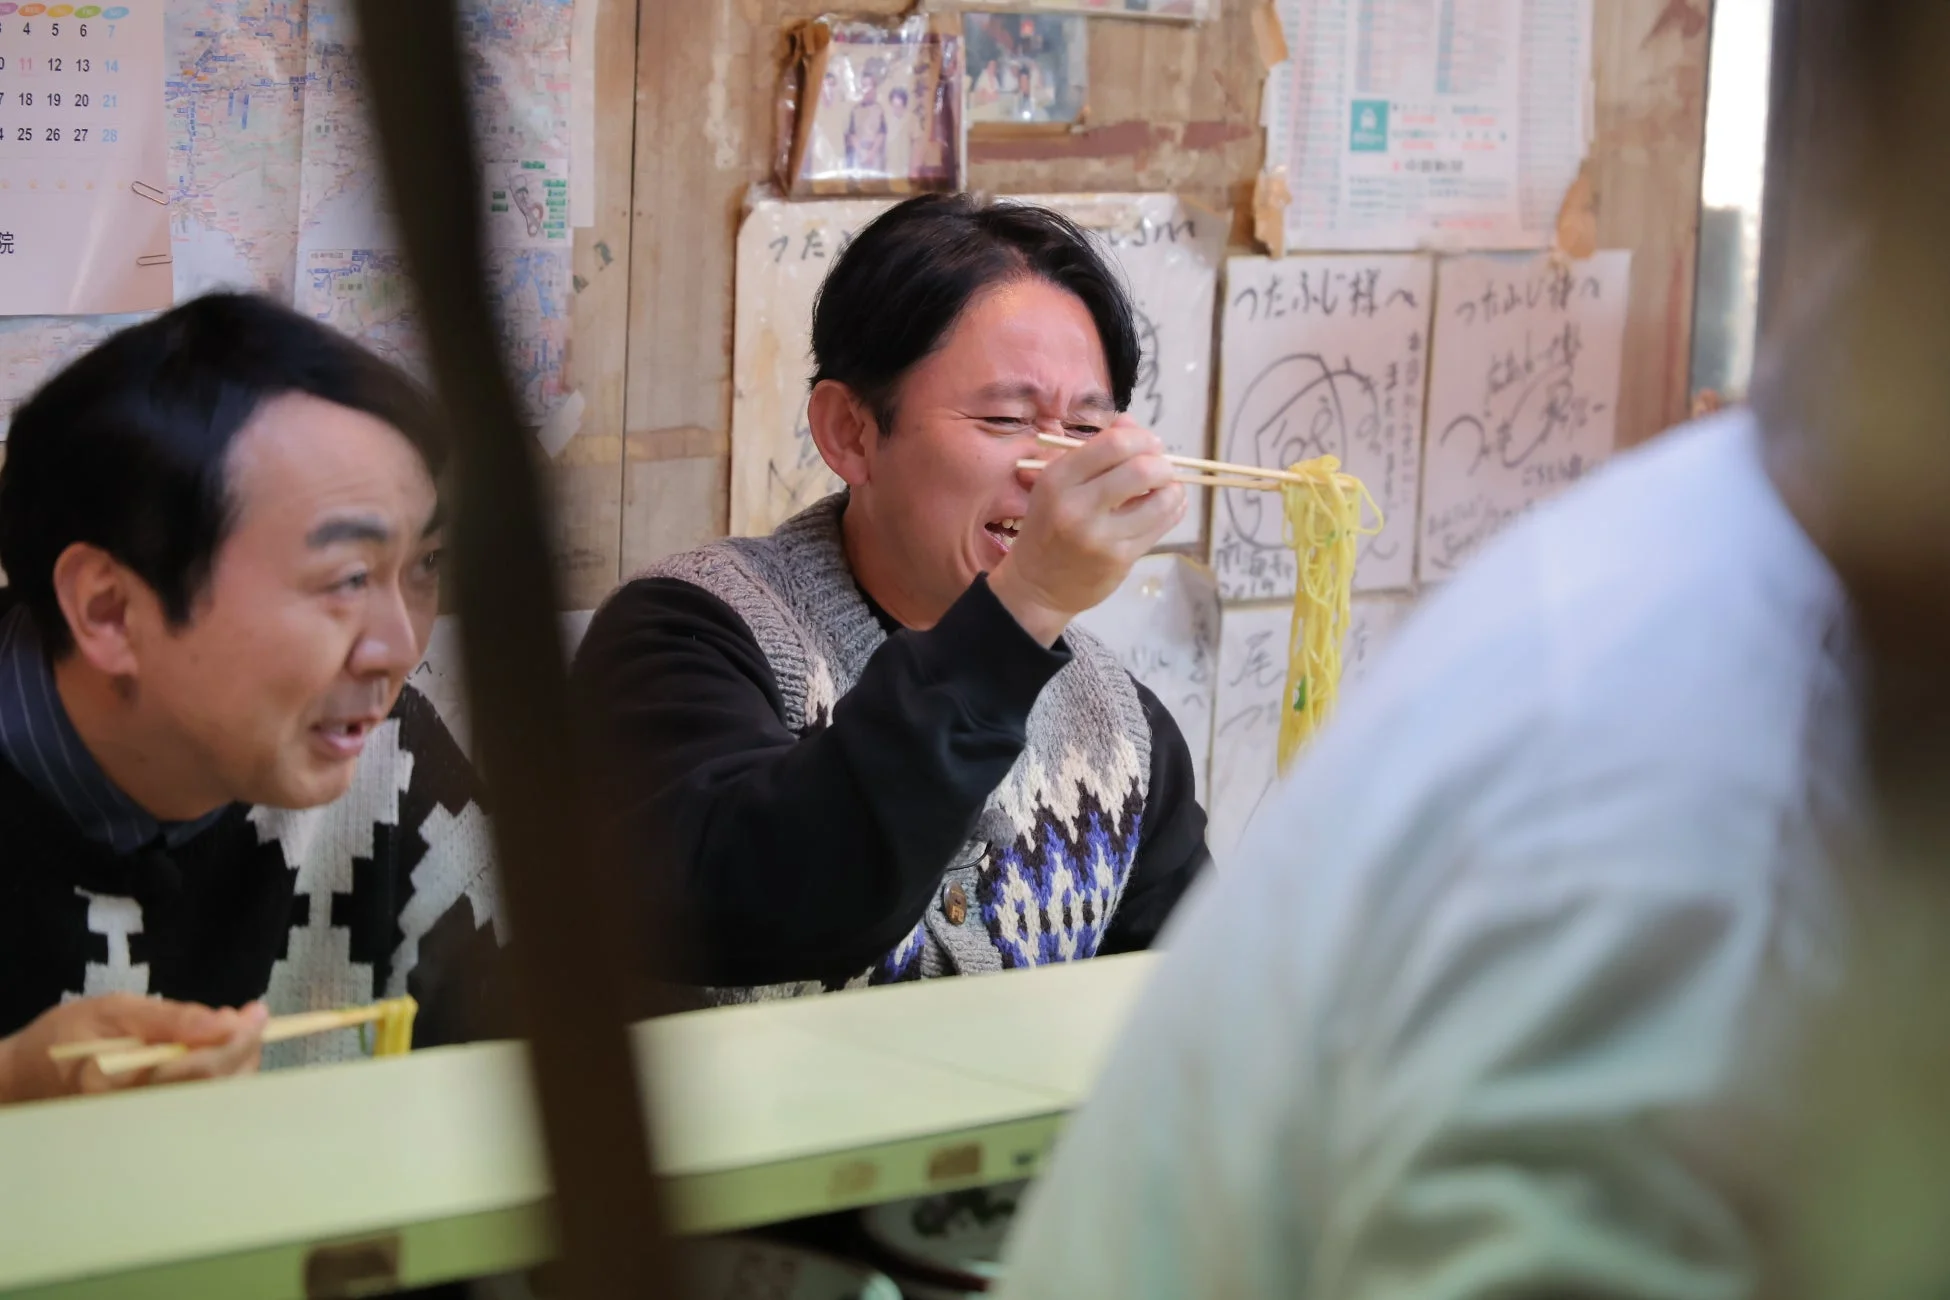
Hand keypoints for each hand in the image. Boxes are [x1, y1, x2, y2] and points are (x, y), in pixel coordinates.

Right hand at [0, 995, 268, 1103]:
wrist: (32, 1074)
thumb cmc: (71, 1035)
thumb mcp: (114, 1010)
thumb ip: (170, 1018)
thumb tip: (224, 1022)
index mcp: (120, 1085)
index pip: (196, 1070)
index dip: (234, 1041)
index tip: (255, 1012)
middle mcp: (138, 1114)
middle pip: (214, 1088)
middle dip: (244, 1049)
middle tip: (254, 1015)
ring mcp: (150, 1125)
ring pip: (216, 1098)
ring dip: (239, 1061)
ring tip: (239, 1028)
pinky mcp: (160, 1124)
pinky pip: (204, 1103)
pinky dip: (224, 1074)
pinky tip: (222, 1050)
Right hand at [990, 417, 1184, 646]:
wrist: (1037, 585)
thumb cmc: (1050, 525)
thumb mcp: (1059, 483)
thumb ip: (1095, 450)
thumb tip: (1133, 423)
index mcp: (1058, 479)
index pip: (1113, 444)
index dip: (1141, 438)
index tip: (1149, 445)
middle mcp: (1077, 507)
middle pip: (1141, 469)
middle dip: (1162, 463)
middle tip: (1162, 468)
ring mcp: (1100, 536)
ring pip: (1160, 499)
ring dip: (1173, 488)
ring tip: (1165, 489)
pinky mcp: (1120, 559)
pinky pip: (1162, 524)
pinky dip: (1173, 508)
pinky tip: (1166, 506)